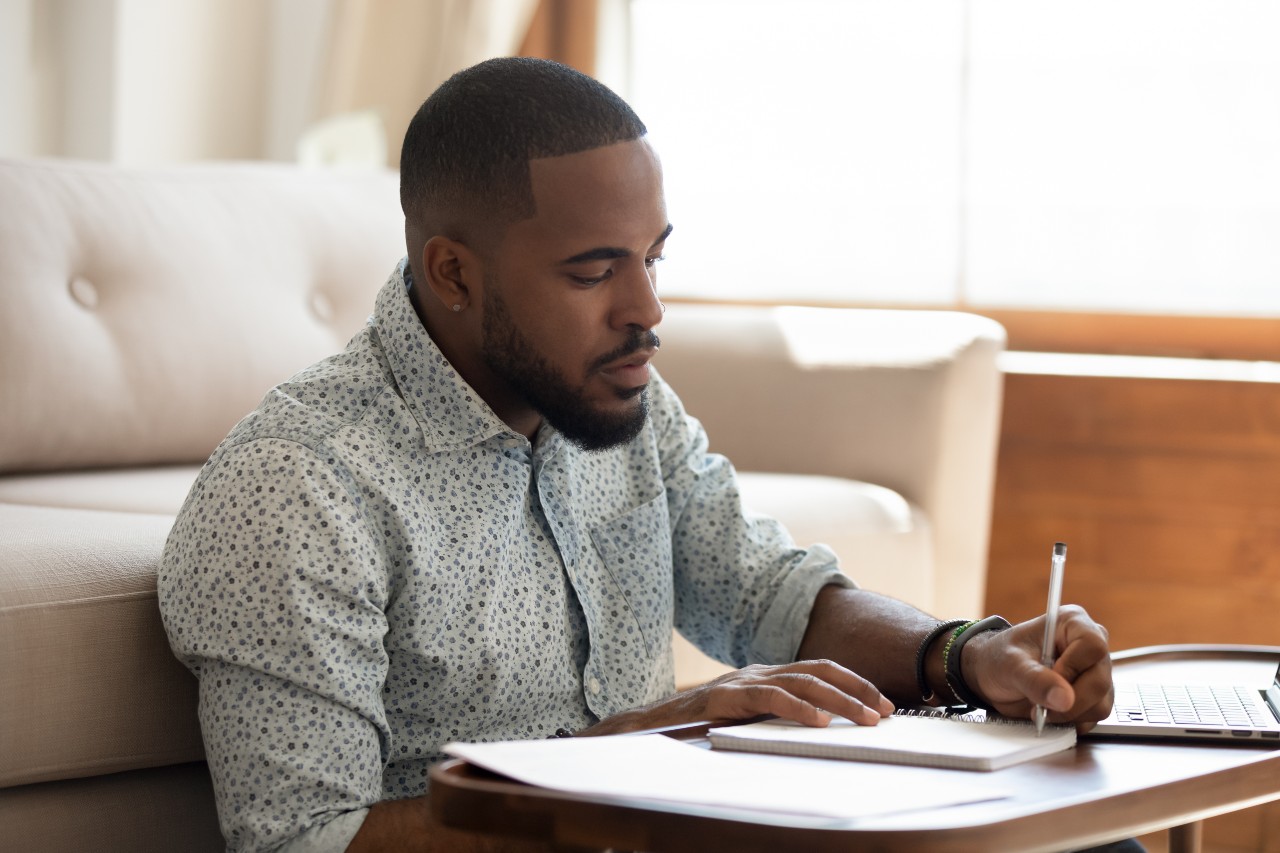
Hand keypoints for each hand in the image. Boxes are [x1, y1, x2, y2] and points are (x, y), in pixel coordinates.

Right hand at [581, 659, 895, 736]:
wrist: (648, 727)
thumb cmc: (699, 727)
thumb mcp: (747, 720)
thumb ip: (776, 718)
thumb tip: (824, 729)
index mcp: (766, 675)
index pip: (818, 671)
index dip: (854, 683)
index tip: (884, 704)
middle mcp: (758, 672)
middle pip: (817, 671)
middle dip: (857, 689)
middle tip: (886, 711)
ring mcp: (741, 681)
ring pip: (800, 682)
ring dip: (839, 700)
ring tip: (865, 718)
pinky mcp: (725, 697)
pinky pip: (768, 699)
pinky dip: (797, 708)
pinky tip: (818, 721)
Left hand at [960, 605, 1113, 728]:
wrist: (992, 675)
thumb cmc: (999, 658)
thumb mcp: (1010, 665)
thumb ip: (1035, 679)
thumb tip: (1065, 699)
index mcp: (1073, 623)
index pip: (1093, 646)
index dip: (1072, 668)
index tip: (1050, 680)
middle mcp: (1090, 647)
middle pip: (1099, 681)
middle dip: (1068, 702)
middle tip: (1039, 706)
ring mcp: (1096, 672)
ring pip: (1100, 704)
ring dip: (1068, 714)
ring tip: (1041, 707)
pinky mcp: (1095, 696)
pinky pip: (1094, 717)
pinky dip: (1072, 721)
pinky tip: (1051, 712)